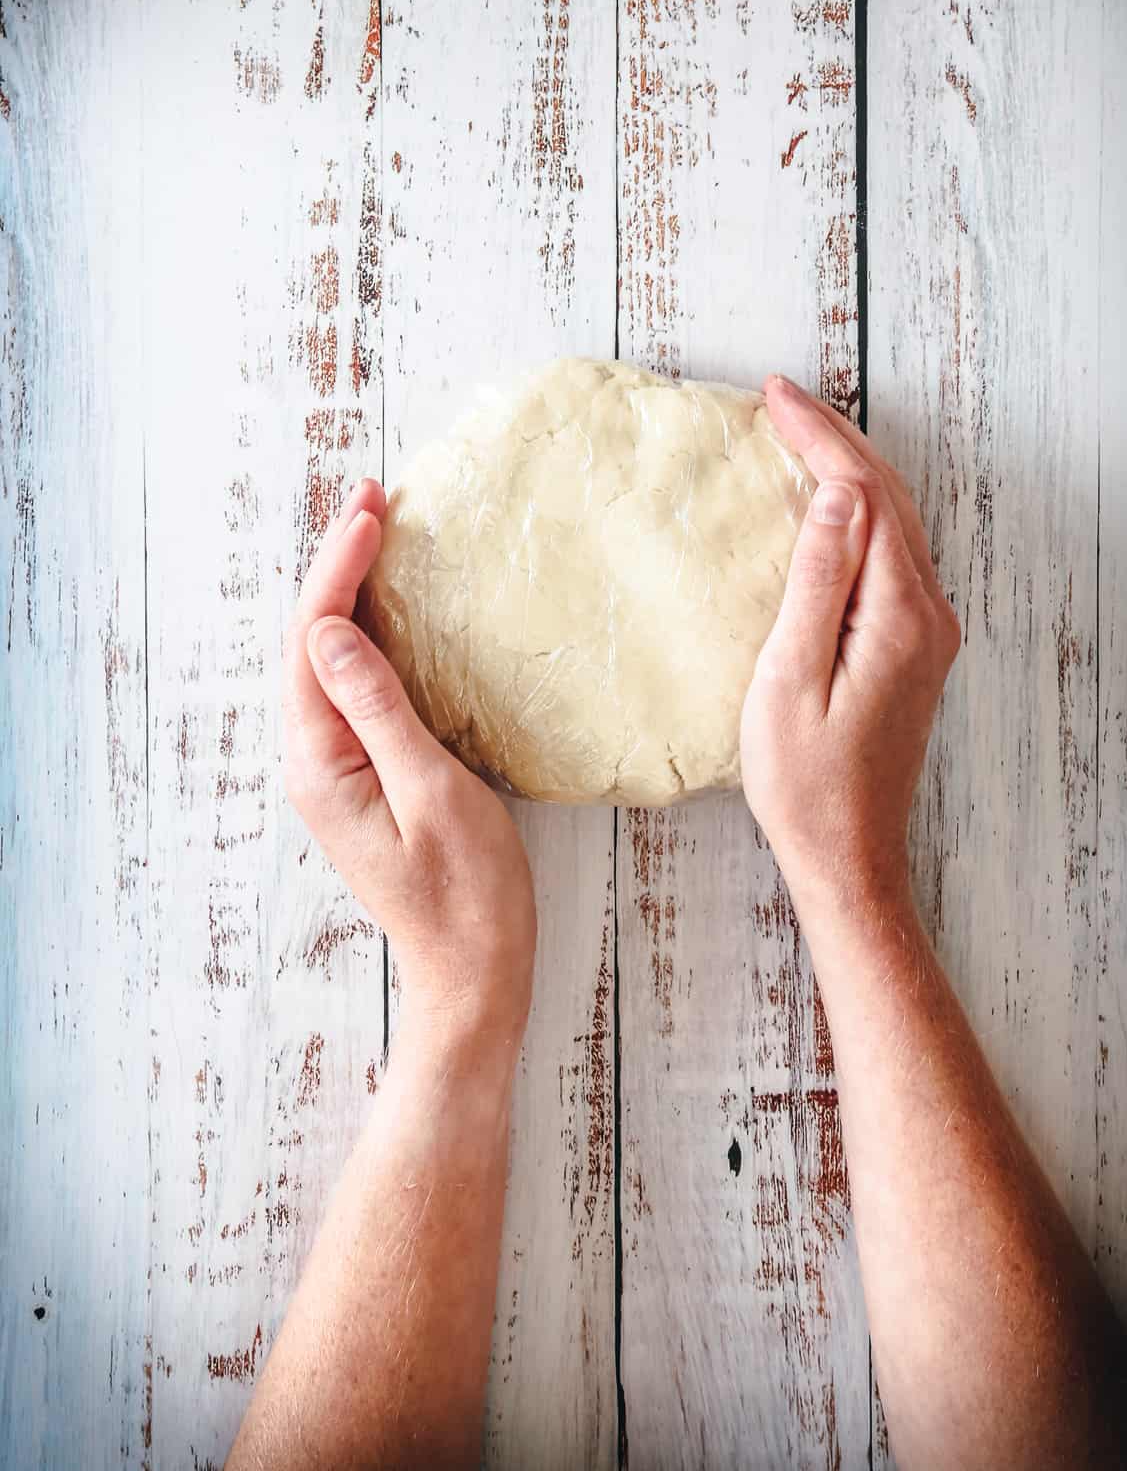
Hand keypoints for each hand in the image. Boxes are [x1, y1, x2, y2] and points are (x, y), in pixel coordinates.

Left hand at [282, 479, 535, 1046]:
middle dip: (336, 564)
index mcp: (321, 763)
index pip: (313, 643)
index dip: (338, 569)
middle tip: (371, 496)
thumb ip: (379, 709)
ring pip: (327, 659)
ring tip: (374, 529)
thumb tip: (329, 630)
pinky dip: (367, 633)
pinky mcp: (363, 774)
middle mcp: (314, 760)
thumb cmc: (467, 894)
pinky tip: (387, 607)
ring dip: (348, 591)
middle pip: (309, 641)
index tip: (371, 511)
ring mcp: (336, 768)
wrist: (473, 973)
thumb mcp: (431, 792)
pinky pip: (352, 686)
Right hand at [740, 378, 959, 923]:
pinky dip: (859, 512)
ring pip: (894, 520)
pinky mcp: (916, 647)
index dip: (817, 437)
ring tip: (798, 432)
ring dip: (850, 469)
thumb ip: (819, 581)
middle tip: (779, 398)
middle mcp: (929, 614)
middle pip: (888, 496)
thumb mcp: (792, 677)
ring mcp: (929, 631)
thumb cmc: (805, 780)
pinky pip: (892, 553)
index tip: (771, 397)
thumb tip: (836, 495)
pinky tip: (830, 502)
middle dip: (834, 439)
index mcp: (899, 615)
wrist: (848, 852)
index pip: (862, 494)